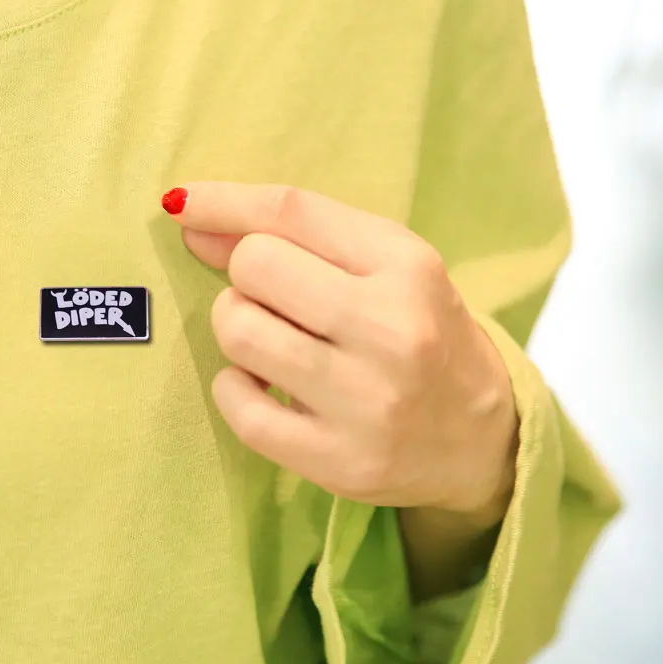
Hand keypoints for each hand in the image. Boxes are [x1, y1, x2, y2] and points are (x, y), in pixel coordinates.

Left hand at [162, 183, 517, 514]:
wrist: (481, 435)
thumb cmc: (425, 333)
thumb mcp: (386, 266)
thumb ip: (297, 236)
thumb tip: (192, 219)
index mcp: (408, 266)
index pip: (293, 212)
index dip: (223, 200)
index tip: (181, 202)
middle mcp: (393, 330)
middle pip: (255, 266)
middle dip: (248, 276)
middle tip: (279, 300)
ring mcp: (367, 402)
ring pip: (239, 332)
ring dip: (238, 328)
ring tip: (272, 340)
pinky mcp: (340, 462)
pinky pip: (240, 409)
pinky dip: (235, 388)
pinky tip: (264, 385)